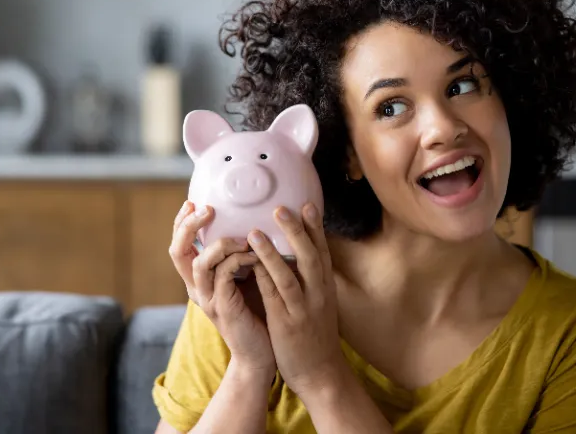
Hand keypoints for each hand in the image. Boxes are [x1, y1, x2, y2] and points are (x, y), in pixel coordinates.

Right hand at [168, 201, 275, 375]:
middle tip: (207, 209)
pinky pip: (224, 276)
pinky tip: (255, 255)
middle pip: (178, 251)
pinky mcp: (222, 309)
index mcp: (198, 278)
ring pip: (200, 263)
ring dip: (221, 243)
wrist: (262, 351)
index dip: (180, 222)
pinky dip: (238, 260)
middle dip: (189, 226)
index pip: (179, 245)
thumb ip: (241, 251)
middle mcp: (196, 287)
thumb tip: (253, 217)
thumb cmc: (257, 307)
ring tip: (242, 237)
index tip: (192, 201)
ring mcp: (207, 299)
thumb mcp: (246, 273)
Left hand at [248, 203, 346, 399]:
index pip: (322, 251)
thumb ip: (313, 278)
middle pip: (310, 256)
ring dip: (272, 252)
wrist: (321, 373)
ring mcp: (303, 308)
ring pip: (288, 275)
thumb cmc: (316, 334)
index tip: (308, 204)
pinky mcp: (286, 324)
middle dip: (296, 230)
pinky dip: (262, 278)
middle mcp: (318, 293)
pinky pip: (273, 297)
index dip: (315, 227)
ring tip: (255, 231)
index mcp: (326, 287)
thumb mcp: (322, 302)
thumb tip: (303, 253)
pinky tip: (249, 264)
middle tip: (281, 208)